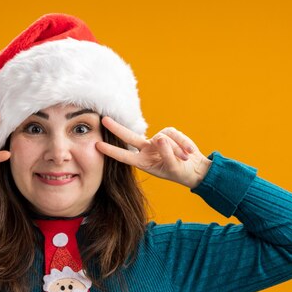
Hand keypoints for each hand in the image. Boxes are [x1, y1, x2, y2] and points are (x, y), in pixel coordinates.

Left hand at [96, 117, 211, 188]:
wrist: (194, 169)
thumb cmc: (181, 172)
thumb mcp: (173, 168)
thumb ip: (167, 154)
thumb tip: (161, 138)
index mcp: (143, 162)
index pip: (124, 156)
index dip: (111, 151)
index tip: (97, 145)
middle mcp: (147, 150)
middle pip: (129, 137)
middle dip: (116, 128)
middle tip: (104, 119)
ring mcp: (157, 141)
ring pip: (162, 138)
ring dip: (176, 149)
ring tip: (184, 158)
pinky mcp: (169, 134)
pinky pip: (173, 134)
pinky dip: (182, 143)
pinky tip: (188, 152)